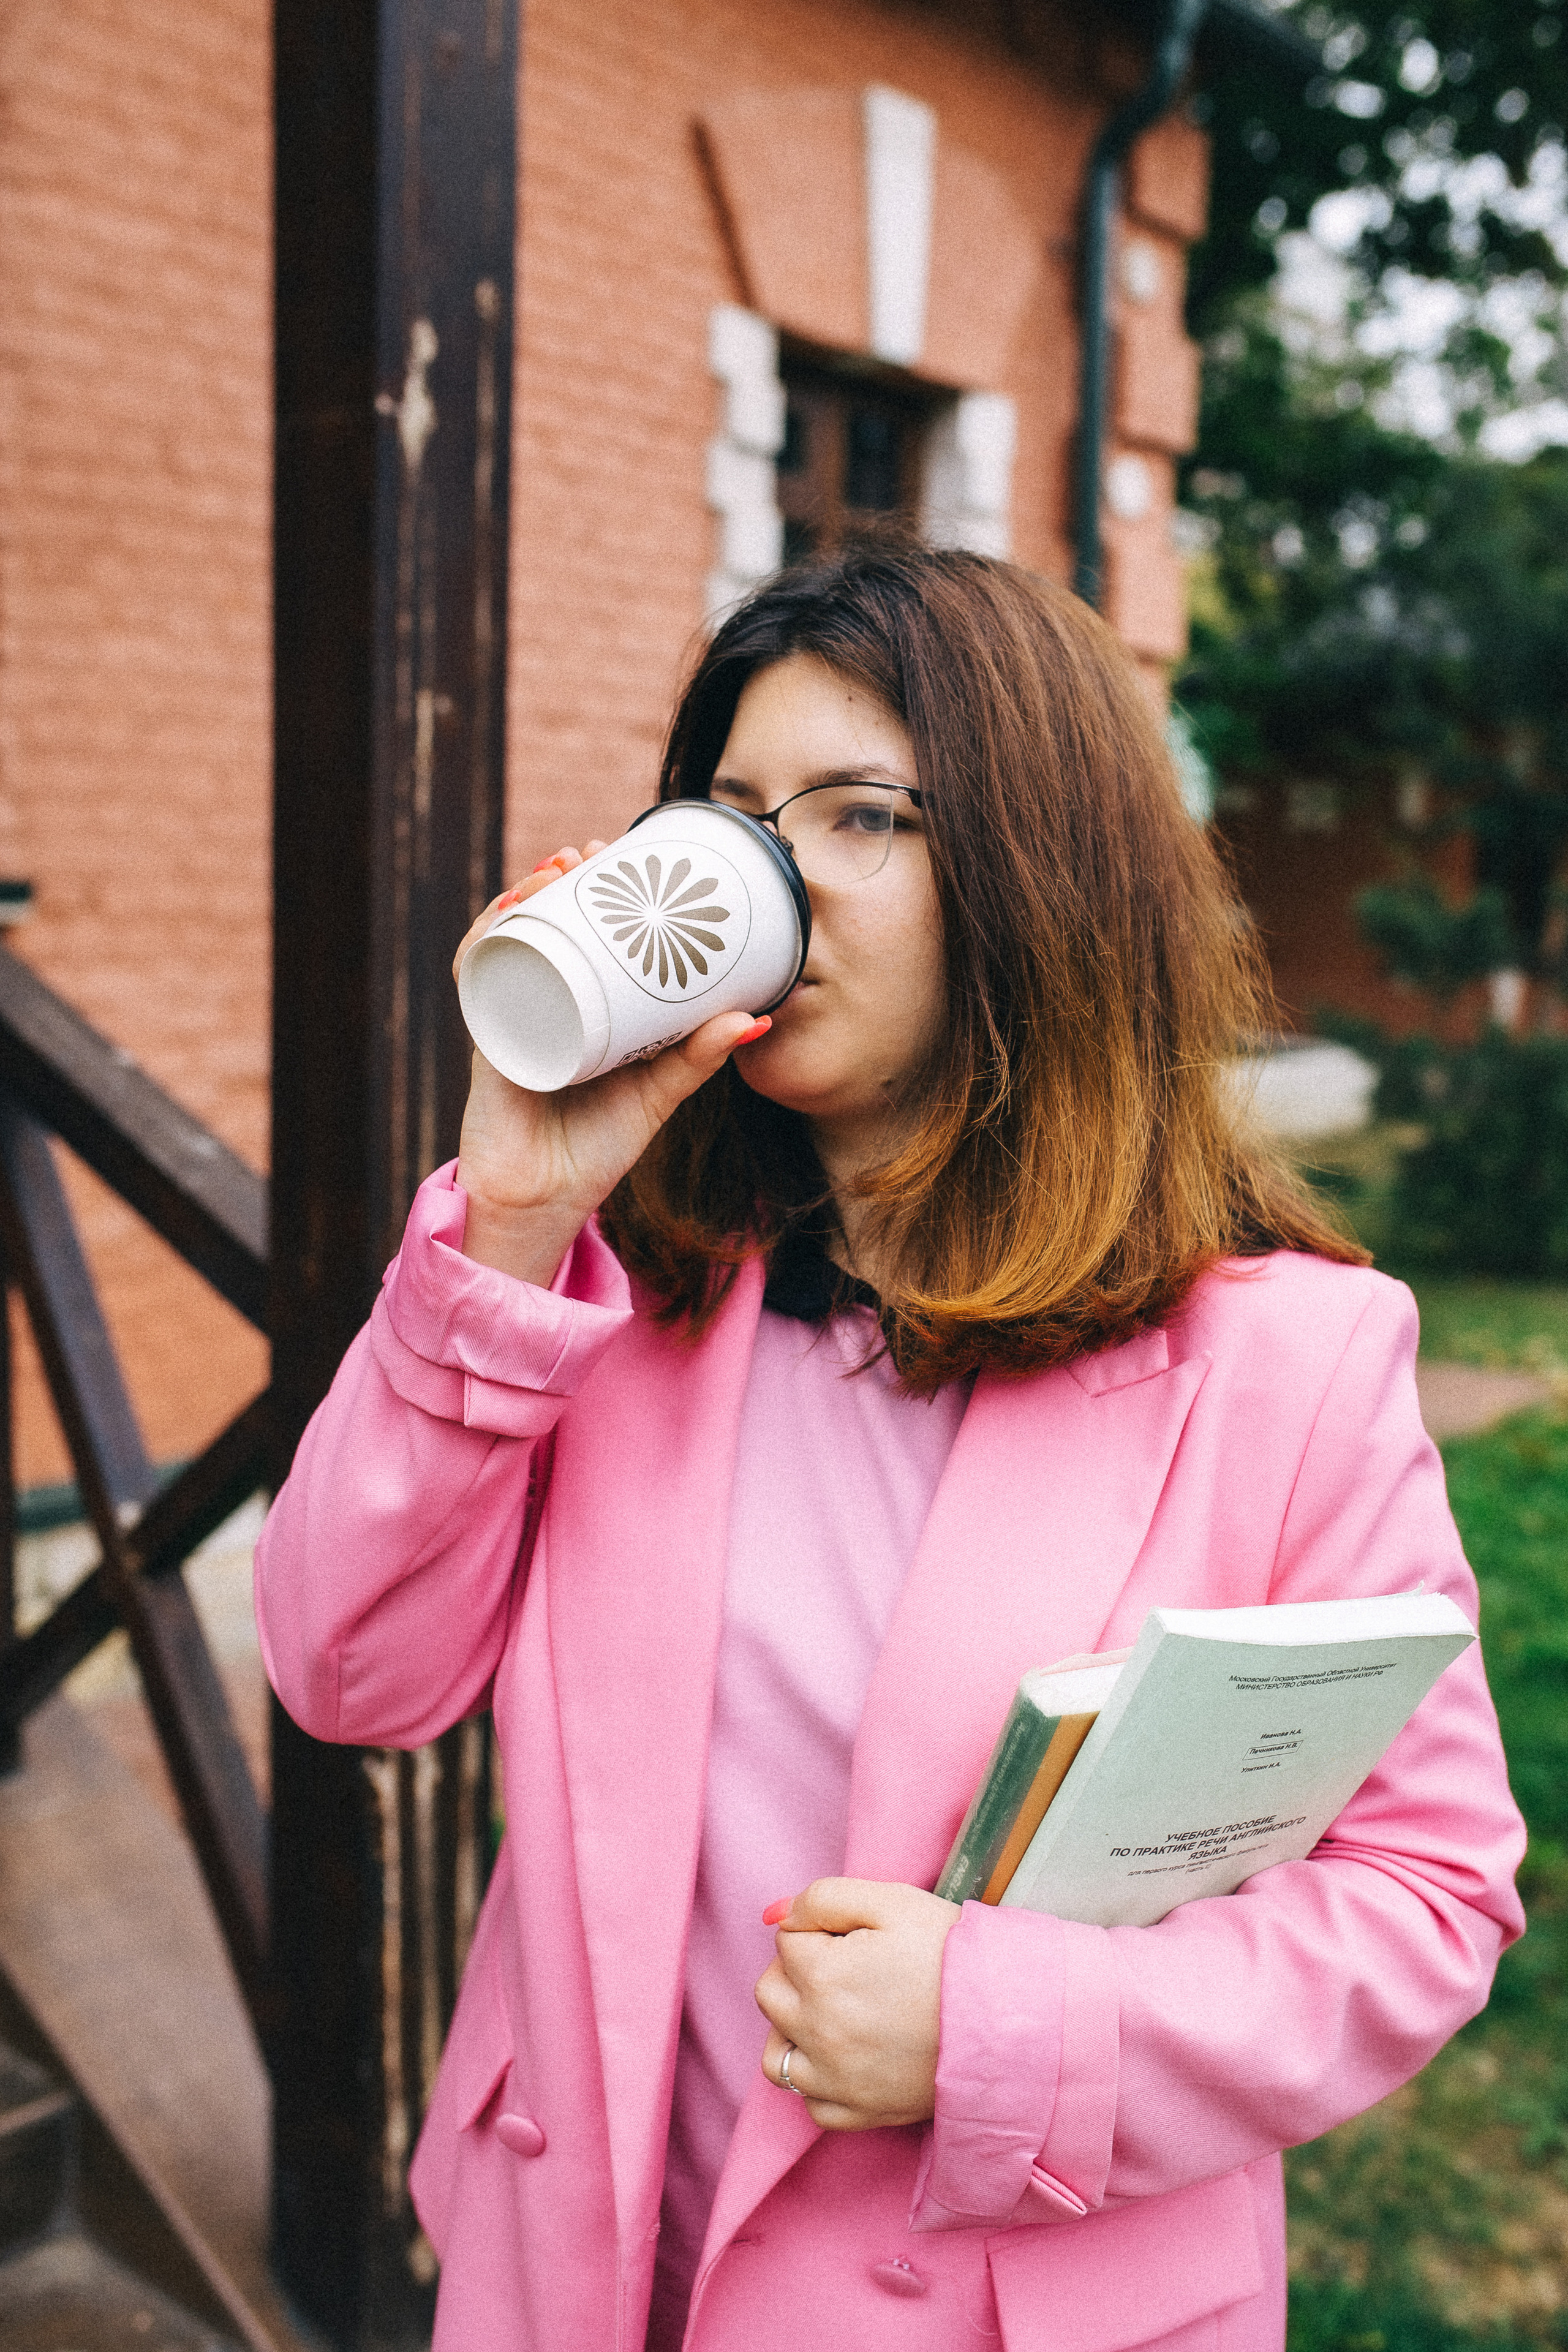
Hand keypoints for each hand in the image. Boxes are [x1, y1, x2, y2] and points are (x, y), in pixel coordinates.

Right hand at [451, 846, 769, 1283]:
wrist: (545, 1202)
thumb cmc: (596, 1146)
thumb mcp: (658, 1092)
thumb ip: (701, 1055)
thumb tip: (760, 1017)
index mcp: (582, 1006)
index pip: (582, 932)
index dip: (594, 889)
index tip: (619, 853)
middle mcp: (543, 1001)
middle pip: (542, 922)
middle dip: (558, 877)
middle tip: (585, 851)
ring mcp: (511, 1014)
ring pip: (507, 937)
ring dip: (524, 895)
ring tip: (551, 872)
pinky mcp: (488, 1037)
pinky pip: (477, 977)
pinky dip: (486, 941)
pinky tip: (507, 915)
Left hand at [754, 1878, 959, 2131]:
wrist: (1007, 2022)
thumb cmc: (951, 1956)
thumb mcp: (892, 1902)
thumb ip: (824, 1898)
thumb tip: (776, 1914)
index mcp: (821, 1976)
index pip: (786, 1940)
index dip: (821, 1931)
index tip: (857, 1937)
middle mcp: (816, 2032)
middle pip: (770, 1992)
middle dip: (797, 1972)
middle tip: (846, 1967)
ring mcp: (834, 2080)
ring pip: (775, 2055)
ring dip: (793, 2030)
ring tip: (834, 2014)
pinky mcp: (858, 2113)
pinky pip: (811, 2103)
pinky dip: (820, 2081)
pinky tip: (849, 2057)